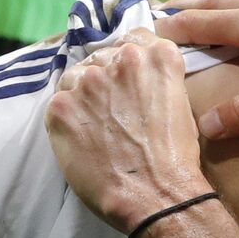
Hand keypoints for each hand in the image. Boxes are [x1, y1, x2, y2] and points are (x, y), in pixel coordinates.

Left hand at [45, 29, 211, 233]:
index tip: (126, 81)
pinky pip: (58, 104)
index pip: (133, 40)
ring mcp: (88, 81)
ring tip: (95, 128)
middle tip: (111, 112)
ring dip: (83, 97)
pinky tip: (82, 140)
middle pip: (101, 58)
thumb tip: (138, 80)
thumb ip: (158, 80)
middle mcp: (122, 59)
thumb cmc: (175, 160)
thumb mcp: (180, 105)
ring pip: (76, 78)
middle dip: (104, 80)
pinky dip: (67, 120)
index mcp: (157, 56)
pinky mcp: (62, 106)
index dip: (127, 62)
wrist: (155, 196)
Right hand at [154, 0, 238, 139]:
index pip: (201, 24)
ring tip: (192, 15)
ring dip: (208, 7)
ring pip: (235, 1)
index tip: (140, 32)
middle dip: (182, 9)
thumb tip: (207, 126)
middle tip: (155, 13)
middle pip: (213, 4)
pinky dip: (237, 9)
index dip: (169, 28)